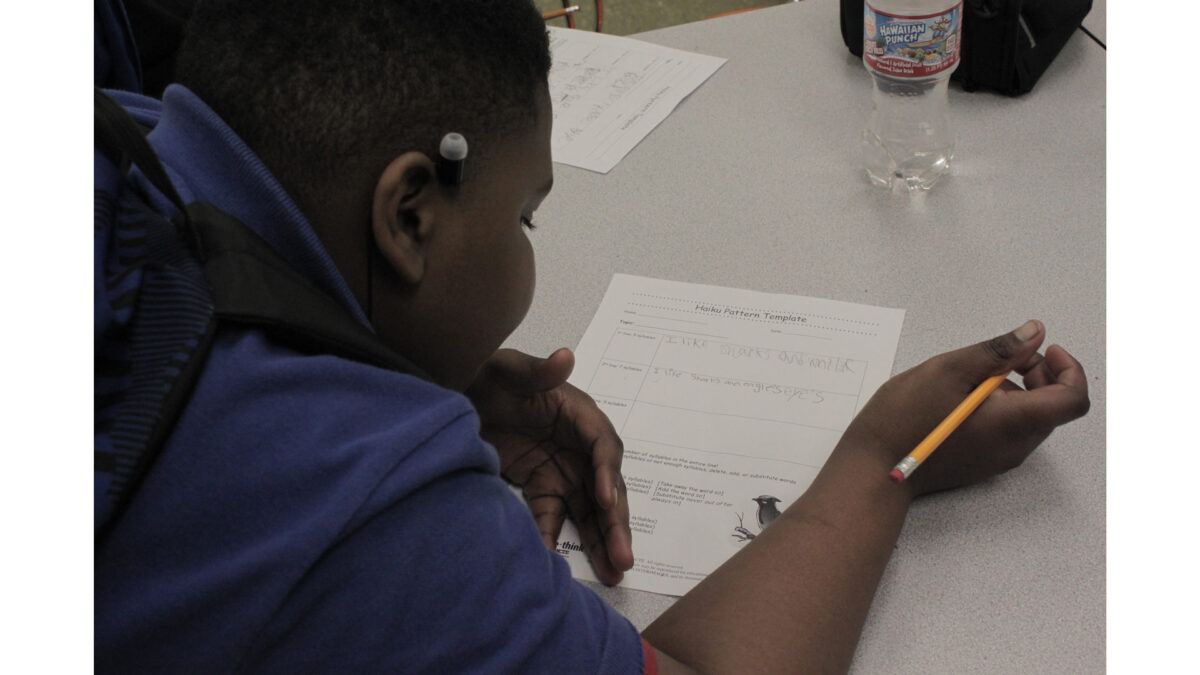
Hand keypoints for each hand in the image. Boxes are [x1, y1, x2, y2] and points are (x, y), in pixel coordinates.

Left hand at [465, 347, 633, 584]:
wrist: (451, 394)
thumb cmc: (484, 376)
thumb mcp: (506, 368)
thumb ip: (536, 369)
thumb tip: (566, 358)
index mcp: (578, 414)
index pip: (602, 445)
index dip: (606, 472)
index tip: (604, 499)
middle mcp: (578, 446)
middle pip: (605, 486)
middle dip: (616, 522)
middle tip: (623, 556)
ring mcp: (561, 469)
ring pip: (589, 510)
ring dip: (602, 540)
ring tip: (614, 573)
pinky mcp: (541, 487)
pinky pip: (551, 517)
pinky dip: (553, 538)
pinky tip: (552, 561)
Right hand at [837, 320, 1089, 495]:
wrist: (873, 468)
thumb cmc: (906, 418)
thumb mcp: (950, 369)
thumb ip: (998, 351)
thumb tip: (1034, 333)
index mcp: (1014, 423)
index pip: (1073, 399)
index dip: (1069, 369)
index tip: (1043, 350)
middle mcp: (1015, 447)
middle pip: (1053, 408)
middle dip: (1040, 375)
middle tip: (1006, 357)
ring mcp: (998, 459)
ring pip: (1029, 419)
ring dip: (1018, 391)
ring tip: (975, 377)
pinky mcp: (981, 464)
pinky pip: (1007, 432)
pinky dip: (1001, 409)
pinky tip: (964, 399)